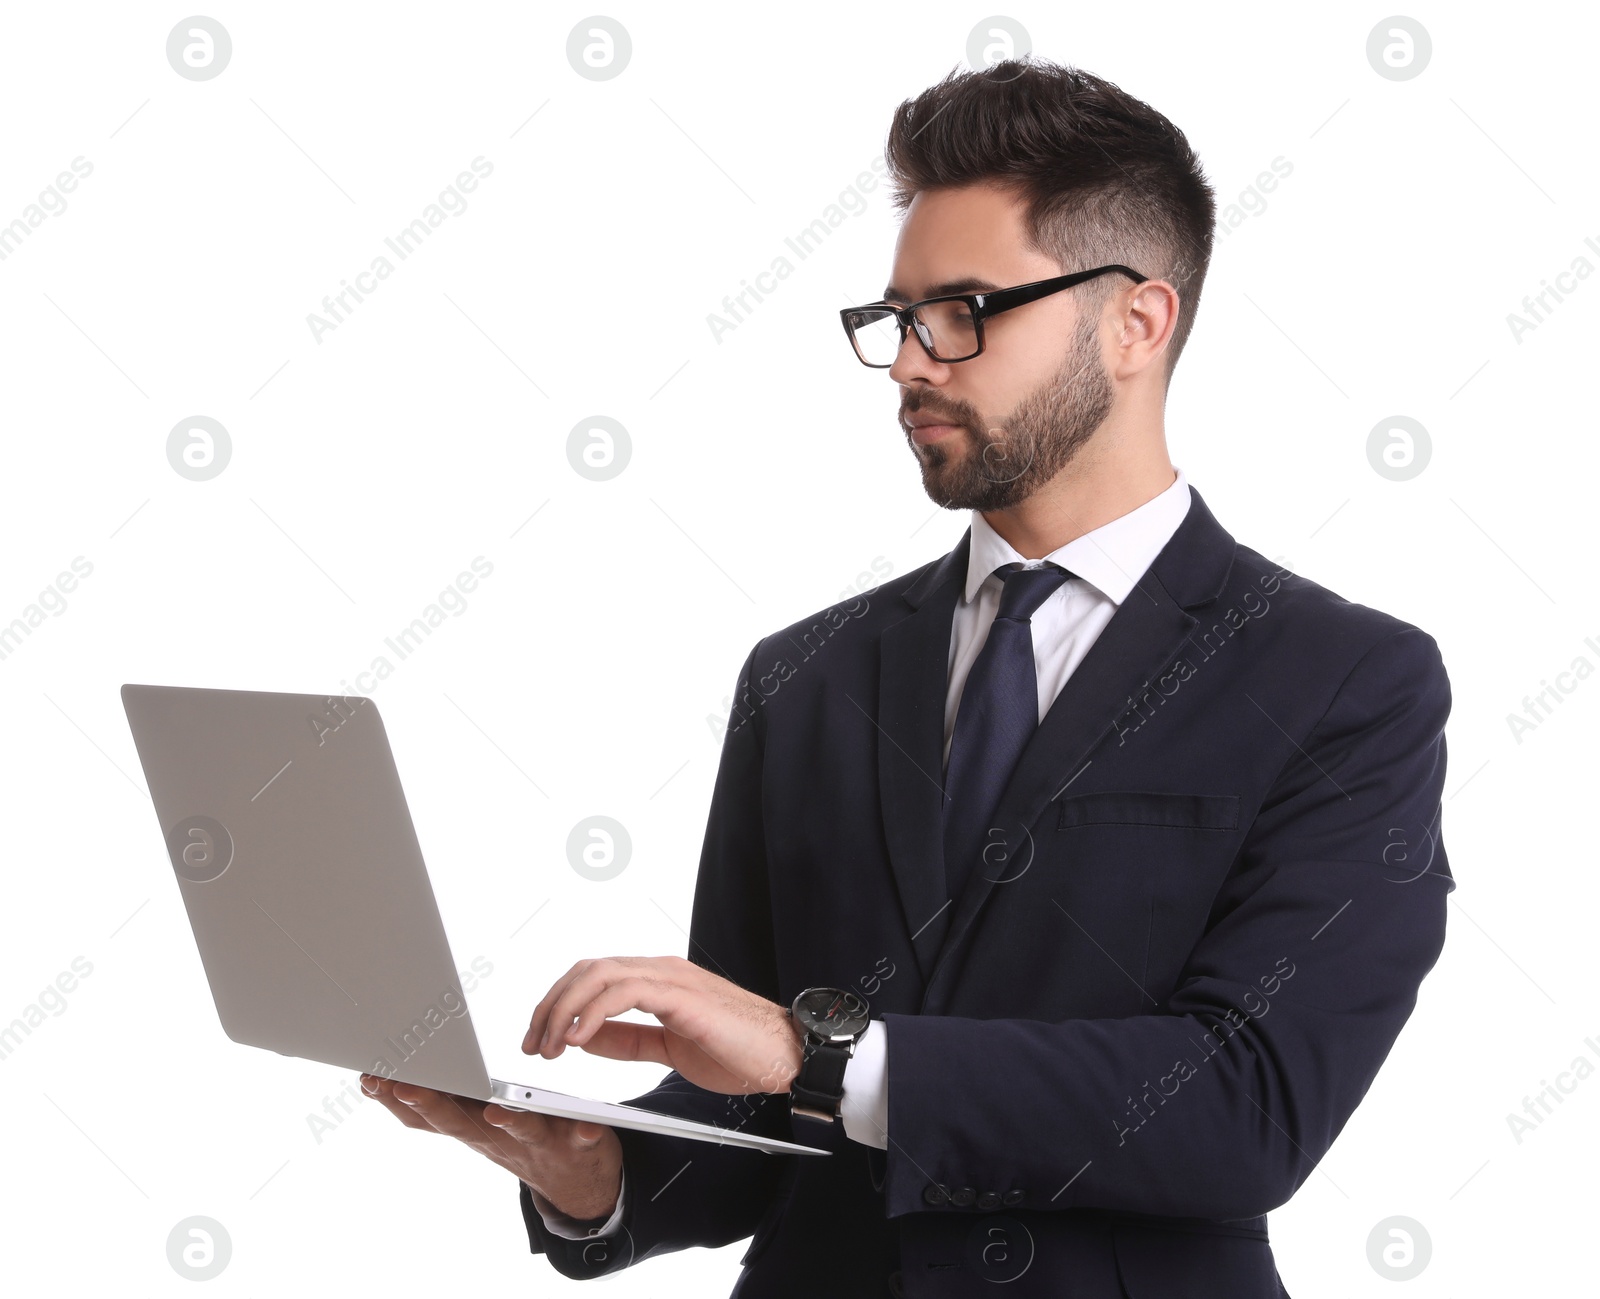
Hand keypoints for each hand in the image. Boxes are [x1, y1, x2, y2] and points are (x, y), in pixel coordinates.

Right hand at [359, 1074, 622, 1220]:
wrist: (575, 1184)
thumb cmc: (518, 1138)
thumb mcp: (473, 1123)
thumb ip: (441, 1103)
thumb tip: (388, 1078)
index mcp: (473, 1124)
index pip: (427, 1115)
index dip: (395, 1099)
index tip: (369, 1077)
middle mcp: (498, 1138)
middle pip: (461, 1123)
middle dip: (432, 1104)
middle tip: (405, 1085)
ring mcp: (538, 1143)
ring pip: (520, 1132)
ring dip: (506, 1123)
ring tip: (495, 1110)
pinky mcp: (578, 1144)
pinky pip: (582, 1138)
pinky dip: (584, 1132)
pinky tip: (588, 1125)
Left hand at [523, 955, 805, 1095]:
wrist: (787, 1056)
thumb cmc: (739, 1052)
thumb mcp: (668, 1049)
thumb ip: (628, 1040)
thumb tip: (584, 1038)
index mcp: (658, 980)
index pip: (593, 977)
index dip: (558, 1004)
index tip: (538, 1038)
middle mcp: (661, 970)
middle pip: (587, 970)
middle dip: (550, 1005)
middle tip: (532, 1044)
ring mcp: (672, 978)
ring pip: (599, 975)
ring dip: (564, 1010)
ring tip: (549, 1045)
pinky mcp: (682, 996)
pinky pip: (624, 993)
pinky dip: (593, 1012)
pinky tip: (578, 1039)